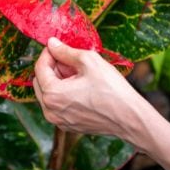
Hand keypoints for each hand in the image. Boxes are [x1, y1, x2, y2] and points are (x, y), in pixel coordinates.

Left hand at [33, 38, 148, 142]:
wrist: (129, 118)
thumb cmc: (112, 90)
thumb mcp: (89, 61)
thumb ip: (66, 51)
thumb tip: (52, 44)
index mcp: (52, 94)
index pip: (39, 67)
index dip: (48, 52)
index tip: (59, 45)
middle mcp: (50, 111)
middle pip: (41, 81)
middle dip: (53, 67)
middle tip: (71, 60)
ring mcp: (58, 121)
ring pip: (49, 94)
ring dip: (59, 81)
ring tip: (79, 74)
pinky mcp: (68, 126)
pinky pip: (58, 105)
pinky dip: (64, 94)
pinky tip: (82, 88)